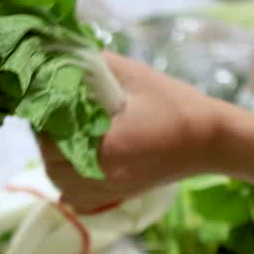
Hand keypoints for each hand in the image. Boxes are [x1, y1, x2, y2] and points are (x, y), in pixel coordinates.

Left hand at [40, 53, 224, 212]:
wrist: (210, 140)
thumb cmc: (174, 104)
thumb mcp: (132, 75)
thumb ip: (93, 65)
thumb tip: (61, 55)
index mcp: (104, 145)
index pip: (50, 136)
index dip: (43, 116)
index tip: (47, 99)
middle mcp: (102, 174)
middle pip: (50, 162)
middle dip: (48, 138)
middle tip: (55, 115)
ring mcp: (109, 190)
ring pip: (60, 182)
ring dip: (55, 160)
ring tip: (64, 136)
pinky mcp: (116, 197)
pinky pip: (77, 197)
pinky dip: (69, 181)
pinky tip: (76, 161)